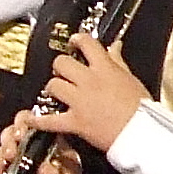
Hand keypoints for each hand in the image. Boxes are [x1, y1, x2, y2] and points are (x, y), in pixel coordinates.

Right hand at [0, 114, 84, 173]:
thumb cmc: (64, 173)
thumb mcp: (65, 171)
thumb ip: (56, 170)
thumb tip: (48, 171)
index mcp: (39, 133)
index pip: (26, 120)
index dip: (21, 125)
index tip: (20, 135)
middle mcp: (22, 141)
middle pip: (9, 134)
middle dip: (8, 143)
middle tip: (10, 154)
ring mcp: (11, 157)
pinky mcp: (4, 173)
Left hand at [27, 32, 146, 151]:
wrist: (141, 133)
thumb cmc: (143, 108)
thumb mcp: (133, 79)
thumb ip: (119, 62)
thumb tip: (115, 46)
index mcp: (105, 68)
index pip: (86, 43)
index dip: (77, 40)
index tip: (74, 42)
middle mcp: (89, 81)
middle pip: (62, 63)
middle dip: (61, 66)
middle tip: (65, 72)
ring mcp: (79, 102)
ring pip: (53, 86)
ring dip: (54, 88)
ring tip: (58, 93)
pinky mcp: (74, 122)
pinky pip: (49, 120)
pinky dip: (38, 121)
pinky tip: (29, 119)